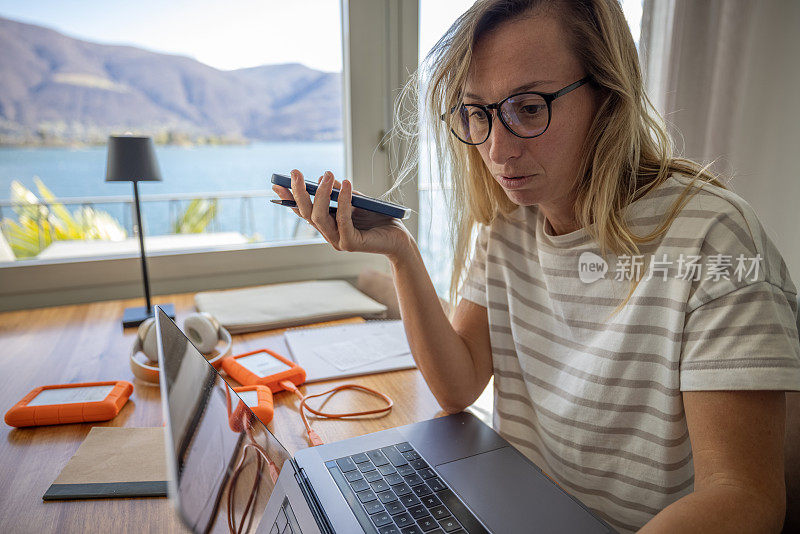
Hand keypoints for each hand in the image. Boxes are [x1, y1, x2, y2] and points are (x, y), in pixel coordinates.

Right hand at [271, 169, 413, 260]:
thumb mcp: (356, 200)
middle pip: (306, 214)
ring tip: (328, 174)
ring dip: (321, 194)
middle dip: (299, 193)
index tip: (277, 183)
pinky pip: (342, 219)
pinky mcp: (351, 244)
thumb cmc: (378, 218)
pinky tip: (344, 184)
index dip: (289, 198)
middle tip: (295, 172)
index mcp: (327, 225)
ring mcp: (338, 241)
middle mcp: (329, 235)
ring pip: (319, 217)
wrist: (400, 237)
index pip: (303, 212)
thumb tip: (323, 178)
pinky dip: (342, 200)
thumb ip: (340, 193)